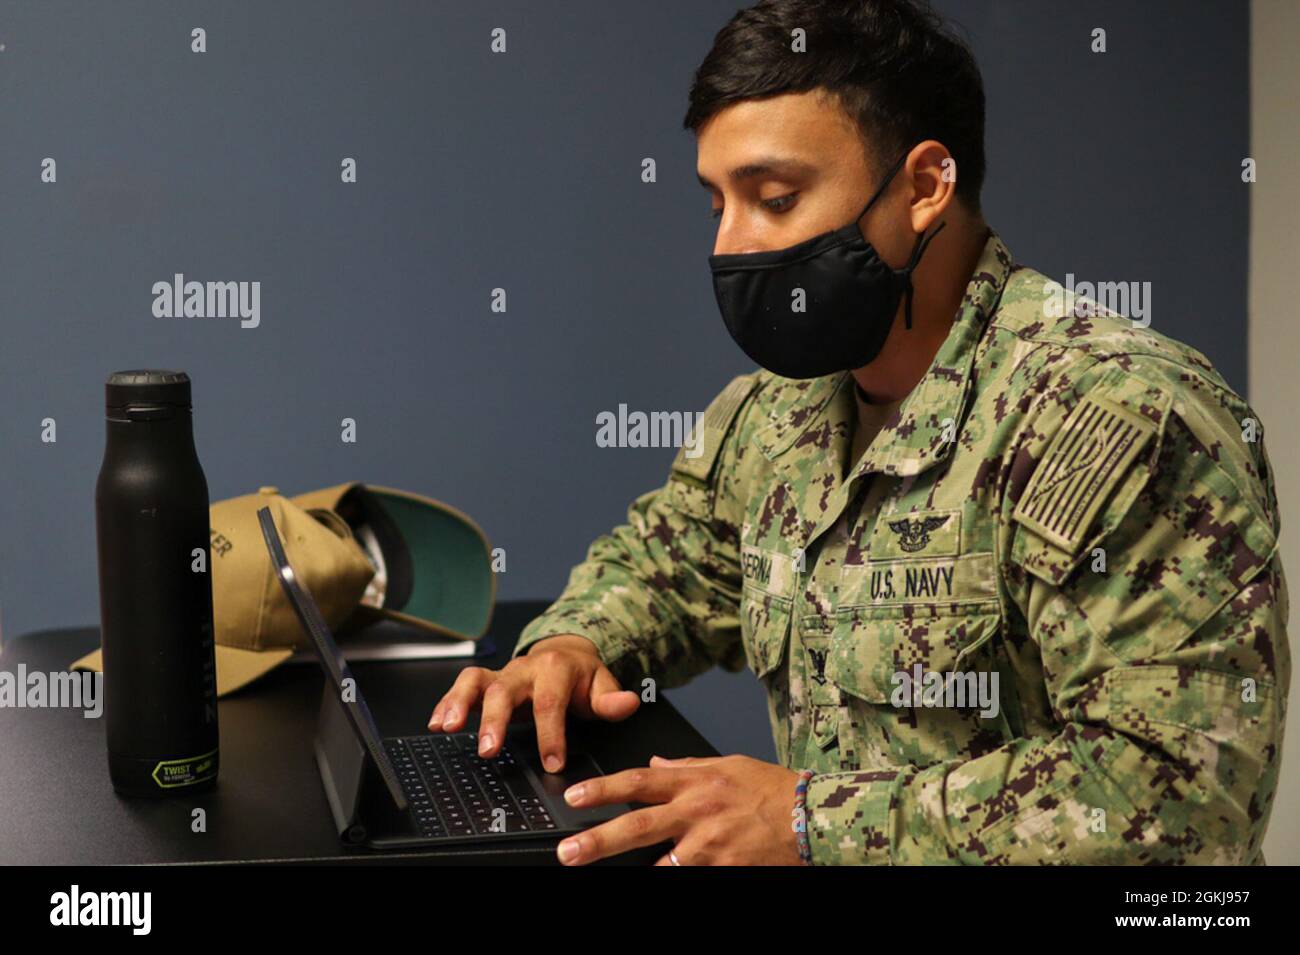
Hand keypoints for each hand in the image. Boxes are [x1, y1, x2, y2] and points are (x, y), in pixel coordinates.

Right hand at [427, 634, 639, 771]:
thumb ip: (611, 699)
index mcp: (556, 669)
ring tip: (446, 728)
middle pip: (505, 690)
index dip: (551, 734)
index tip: (553, 763)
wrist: (565, 653)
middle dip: (494, 720)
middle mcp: (525, 668)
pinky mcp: (487, 681)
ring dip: (459, 704)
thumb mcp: (601, 685)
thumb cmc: (581, 677)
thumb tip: (628, 702)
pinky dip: (446, 702)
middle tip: (489, 750)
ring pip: (476, 681)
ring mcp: (503, 673)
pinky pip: (463, 686)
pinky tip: (435, 723)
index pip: (550, 702)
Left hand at [556, 755, 802, 865]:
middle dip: (598, 841)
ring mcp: (710, 845)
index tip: (574, 797)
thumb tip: (654, 764)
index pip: (638, 781)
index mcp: (694, 781)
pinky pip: (688, 879)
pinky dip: (674, 879)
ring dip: (634, 873)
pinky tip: (662, 878)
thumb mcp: (727, 764)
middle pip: (637, 826)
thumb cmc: (771, 789)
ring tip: (608, 878)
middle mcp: (696, 812)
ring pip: (660, 864)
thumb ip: (686, 766)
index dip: (603, 790)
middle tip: (569, 853)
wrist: (811, 815)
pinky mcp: (724, 869)